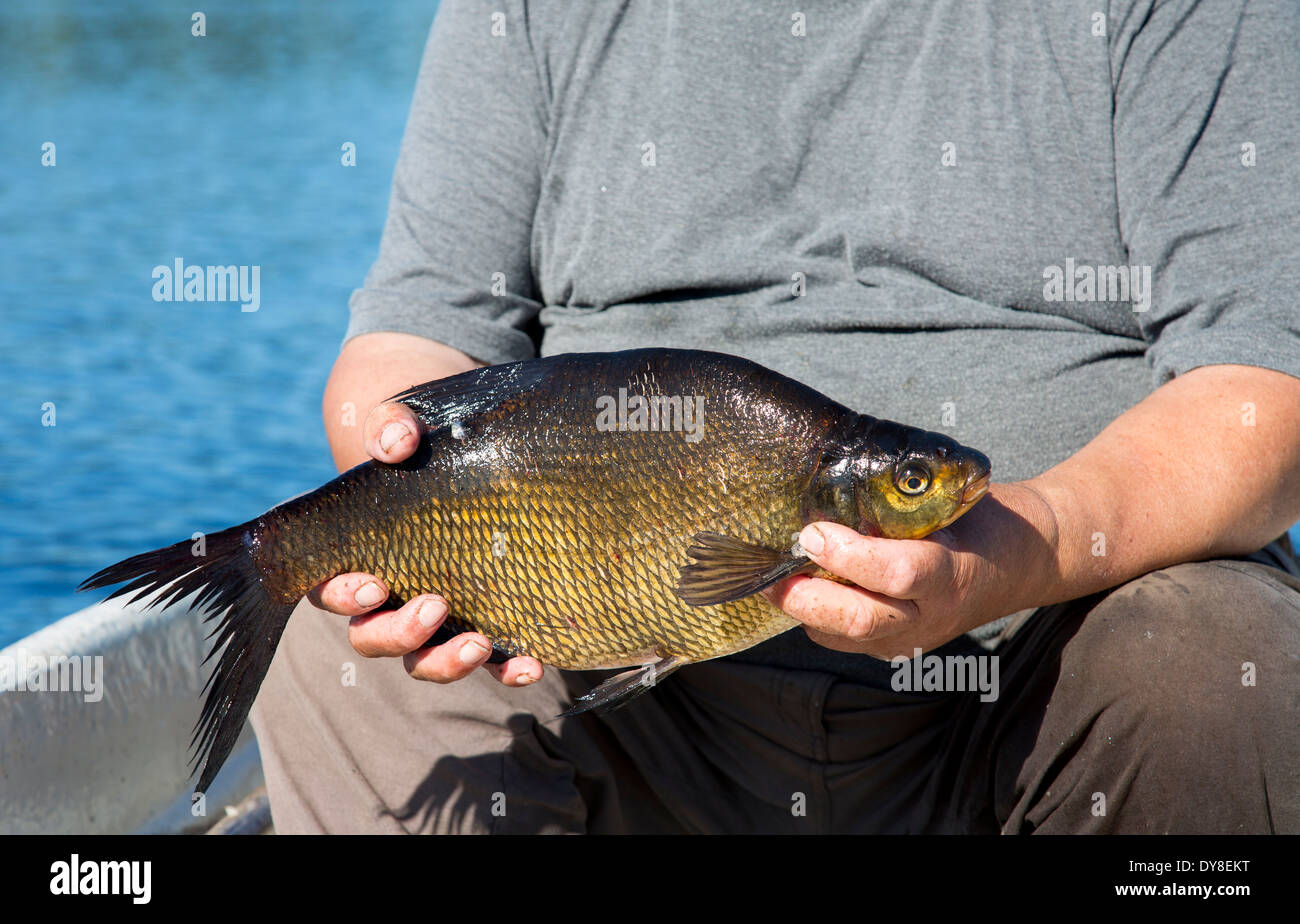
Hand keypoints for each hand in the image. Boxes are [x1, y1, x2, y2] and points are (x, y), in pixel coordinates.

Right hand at [309, 400, 544, 686]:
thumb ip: (392, 426)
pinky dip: (504, 669)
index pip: (330, 591)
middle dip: (400, 632)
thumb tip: (397, 441)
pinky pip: (485, 660)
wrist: (464, 450)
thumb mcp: (404, 425)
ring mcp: (433, 618)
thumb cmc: (418, 441)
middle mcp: (386, 600)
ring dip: (446, 660)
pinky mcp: (478, 624)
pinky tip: (532, 666)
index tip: (374, 585)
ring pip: (423, 660)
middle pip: (373, 636)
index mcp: (352, 558)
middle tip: (434, 607)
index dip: (345, 595)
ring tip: (479, 644)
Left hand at [764, 482, 1059, 659]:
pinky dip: (816, 619)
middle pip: (860, 621)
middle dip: (807, 599)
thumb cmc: (977, 521)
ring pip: (844, 639)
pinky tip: (800, 590)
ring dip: (803, 612)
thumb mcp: (947, 502)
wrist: (1019, 563)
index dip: (847, 554)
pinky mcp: (895, 649)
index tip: (812, 531)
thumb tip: (828, 485)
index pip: (895, 573)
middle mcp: (930, 615)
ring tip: (774, 579)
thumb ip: (897, 504)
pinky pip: (844, 642)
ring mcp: (912, 639)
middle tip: (773, 573)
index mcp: (949, 572)